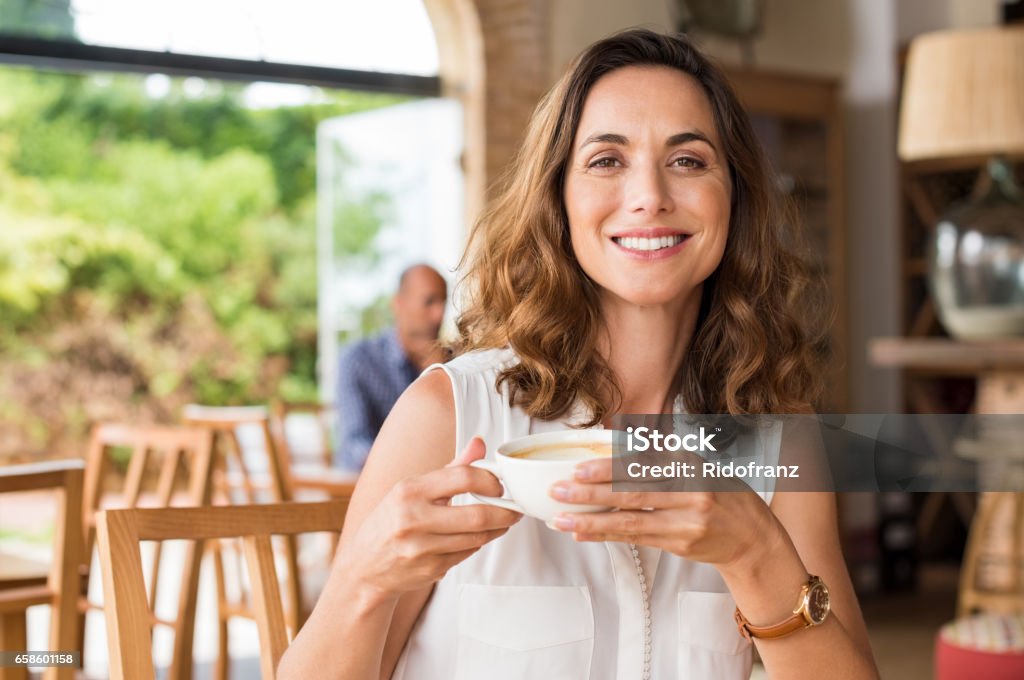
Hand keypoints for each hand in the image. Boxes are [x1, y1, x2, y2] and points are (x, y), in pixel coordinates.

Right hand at [338, 437, 521, 596]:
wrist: (364, 568)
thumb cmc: (390, 521)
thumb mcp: (412, 488)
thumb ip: (451, 468)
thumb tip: (480, 443)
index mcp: (409, 491)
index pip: (462, 477)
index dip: (489, 480)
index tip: (499, 485)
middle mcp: (413, 519)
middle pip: (477, 515)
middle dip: (505, 512)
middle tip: (515, 508)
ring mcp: (422, 548)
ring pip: (477, 537)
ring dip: (496, 529)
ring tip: (503, 520)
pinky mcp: (430, 570)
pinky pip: (467, 554)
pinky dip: (478, 543)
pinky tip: (477, 536)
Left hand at [548, 457, 783, 573]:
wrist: (754, 539)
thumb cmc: (723, 496)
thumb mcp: (700, 466)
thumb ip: (663, 459)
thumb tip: (617, 446)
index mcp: (692, 465)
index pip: (643, 466)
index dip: (609, 468)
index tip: (579, 468)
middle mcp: (691, 493)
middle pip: (633, 493)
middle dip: (592, 493)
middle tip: (560, 490)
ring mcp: (686, 522)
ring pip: (630, 520)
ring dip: (591, 520)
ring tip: (561, 518)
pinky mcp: (680, 544)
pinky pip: (636, 538)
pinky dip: (607, 535)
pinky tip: (583, 533)